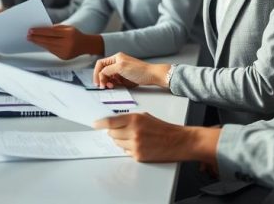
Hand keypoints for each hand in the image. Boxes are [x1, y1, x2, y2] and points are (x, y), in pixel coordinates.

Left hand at [27, 25, 103, 59]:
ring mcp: (65, 52)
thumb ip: (56, 28)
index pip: (51, 32)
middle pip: (48, 40)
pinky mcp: (63, 57)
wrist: (85, 45)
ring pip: (48, 47)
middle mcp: (67, 44)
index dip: (40, 31)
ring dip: (39, 43)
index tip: (31, 30)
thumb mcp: (67, 28)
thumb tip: (41, 30)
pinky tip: (39, 44)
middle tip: (28, 35)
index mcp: (69, 34)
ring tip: (31, 39)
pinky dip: (45, 47)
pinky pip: (52, 51)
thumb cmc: (75, 34)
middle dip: (37, 38)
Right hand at [93, 52, 169, 88]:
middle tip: (103, 86)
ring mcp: (120, 72)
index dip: (97, 72)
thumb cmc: (139, 70)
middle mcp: (117, 64)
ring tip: (111, 86)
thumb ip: (108, 70)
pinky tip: (116, 87)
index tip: (97, 82)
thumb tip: (101, 74)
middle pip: (103, 71)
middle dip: (102, 79)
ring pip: (108, 78)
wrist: (152, 76)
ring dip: (107, 83)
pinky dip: (113, 85)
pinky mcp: (124, 79)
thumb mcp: (121, 67)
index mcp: (115, 58)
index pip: (100, 64)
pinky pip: (114, 82)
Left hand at [93, 113, 220, 163]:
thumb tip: (113, 122)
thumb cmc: (163, 128)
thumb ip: (129, 119)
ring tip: (135, 138)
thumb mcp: (145, 117)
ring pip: (118, 143)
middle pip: (112, 134)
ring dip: (122, 141)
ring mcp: (135, 145)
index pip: (110, 121)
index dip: (100, 123)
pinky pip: (126, 152)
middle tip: (121, 131)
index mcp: (135, 119)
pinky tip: (141, 145)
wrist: (179, 141)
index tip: (94, 124)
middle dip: (114, 132)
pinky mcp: (138, 156)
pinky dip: (129, 149)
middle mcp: (133, 131)